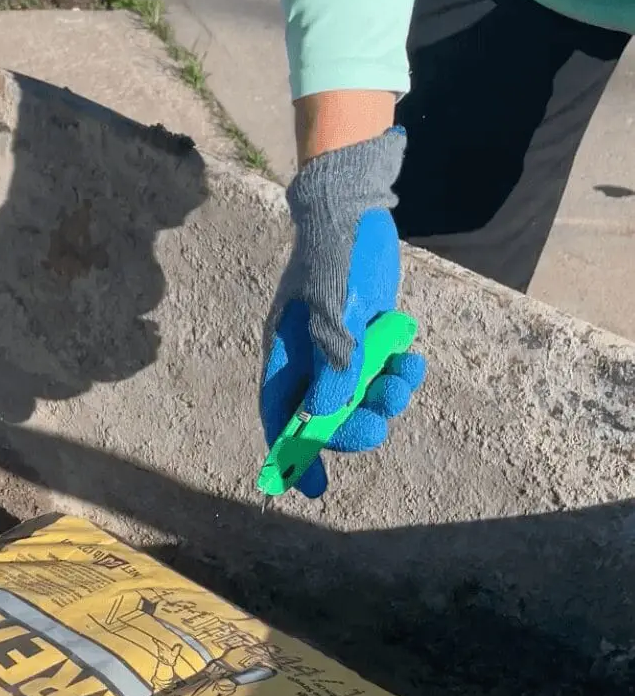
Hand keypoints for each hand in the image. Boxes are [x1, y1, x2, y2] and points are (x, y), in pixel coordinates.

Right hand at [262, 127, 425, 498]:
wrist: (354, 207)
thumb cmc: (336, 257)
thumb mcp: (334, 312)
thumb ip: (333, 364)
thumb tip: (327, 418)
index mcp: (285, 355)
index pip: (281, 417)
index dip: (294, 455)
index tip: (314, 487)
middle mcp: (309, 358)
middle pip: (327, 415)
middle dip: (357, 422)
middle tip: (382, 418)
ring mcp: (340, 346)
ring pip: (361, 395)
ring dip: (387, 396)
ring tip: (405, 374)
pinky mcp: (368, 334)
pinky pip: (383, 371)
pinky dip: (400, 372)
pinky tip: (413, 357)